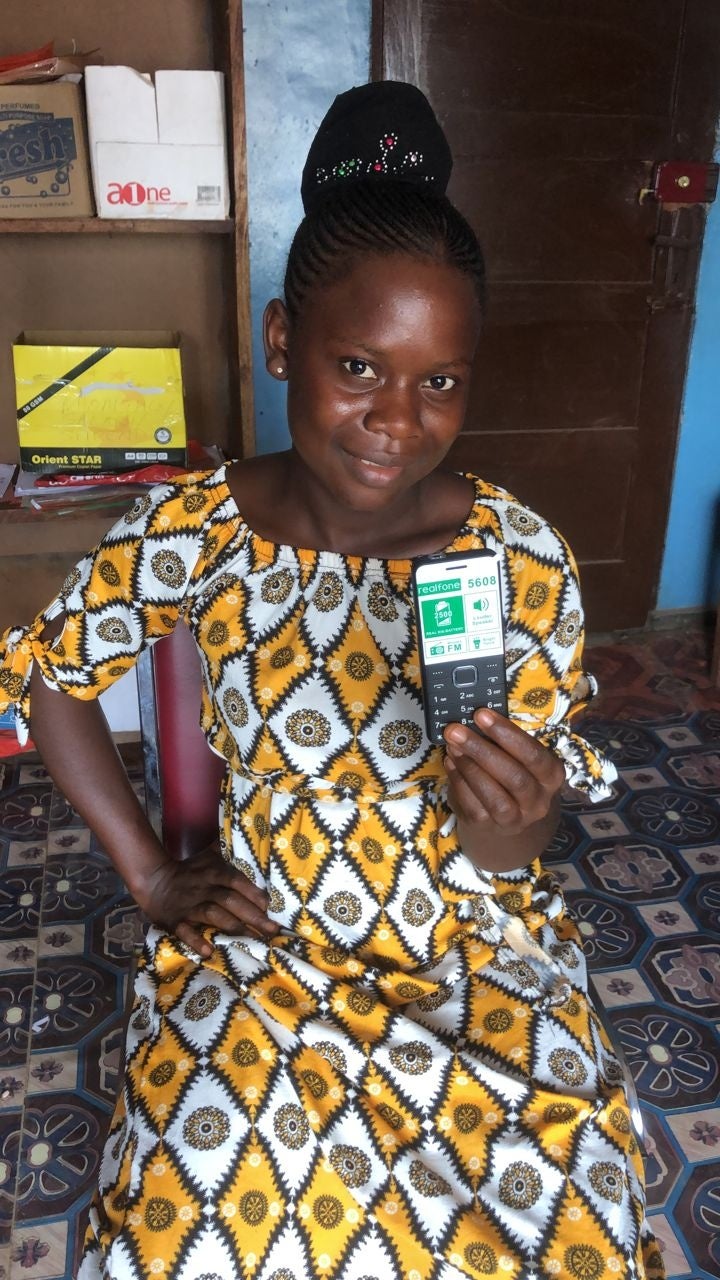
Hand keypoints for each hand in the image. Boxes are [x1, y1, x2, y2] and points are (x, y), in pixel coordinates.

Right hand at [136, 845, 274, 957]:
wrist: (154, 880)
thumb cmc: (189, 870)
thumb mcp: (208, 855)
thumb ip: (228, 849)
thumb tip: (249, 835)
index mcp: (213, 872)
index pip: (236, 881)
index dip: (253, 893)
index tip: (270, 907)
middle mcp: (204, 888)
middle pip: (230, 900)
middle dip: (253, 916)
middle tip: (272, 930)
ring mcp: (189, 905)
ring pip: (214, 915)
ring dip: (234, 928)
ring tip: (253, 940)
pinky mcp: (175, 920)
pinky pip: (185, 931)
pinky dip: (196, 941)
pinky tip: (209, 951)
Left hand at [443, 707, 563, 836]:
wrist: (506, 821)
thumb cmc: (510, 776)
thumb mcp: (517, 759)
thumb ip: (503, 742)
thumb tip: (476, 720)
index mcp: (551, 776)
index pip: (533, 755)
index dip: (507, 734)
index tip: (481, 715)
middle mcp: (538, 801)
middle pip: (514, 777)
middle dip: (482, 751)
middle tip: (456, 731)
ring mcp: (516, 818)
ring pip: (494, 797)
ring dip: (469, 768)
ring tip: (453, 746)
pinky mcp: (490, 827)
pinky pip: (473, 806)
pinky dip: (459, 782)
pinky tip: (451, 763)